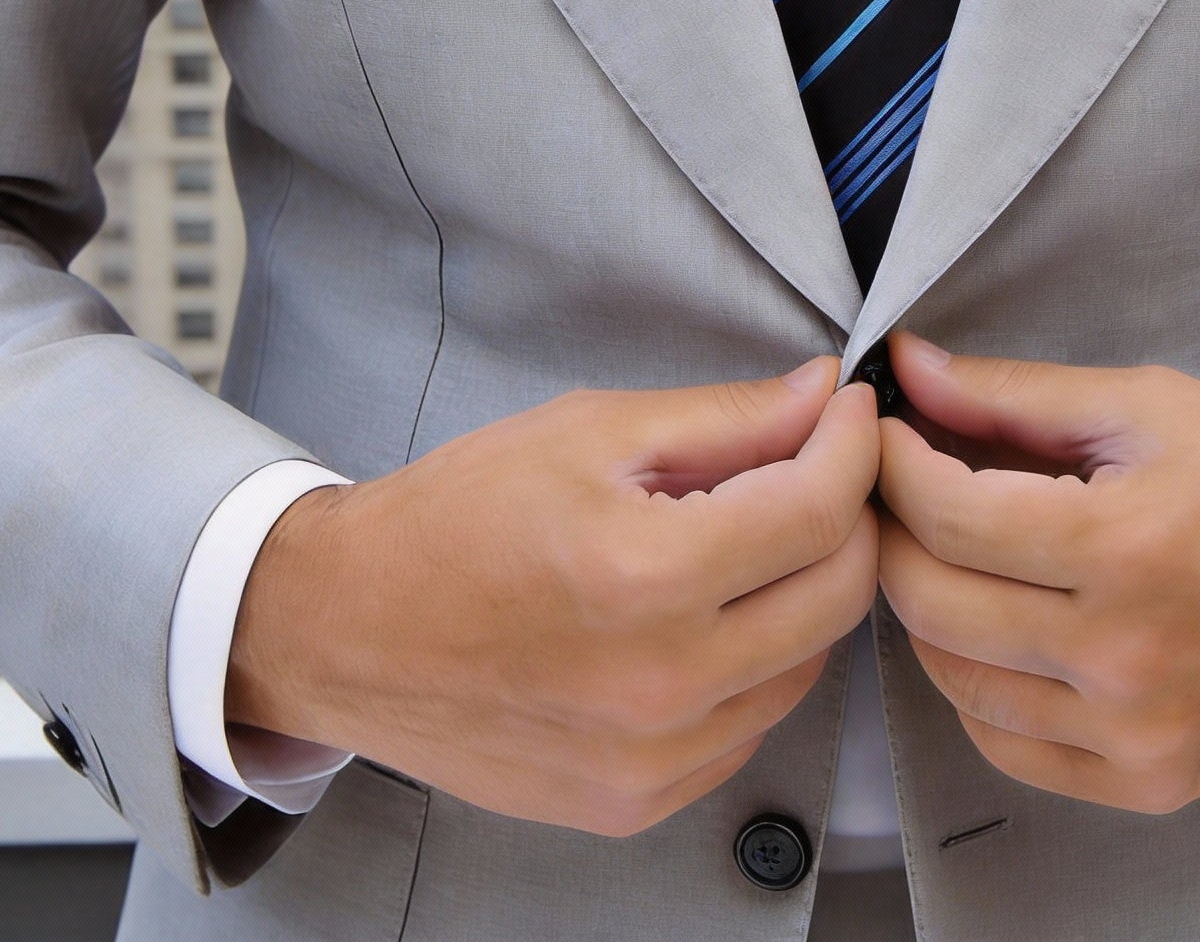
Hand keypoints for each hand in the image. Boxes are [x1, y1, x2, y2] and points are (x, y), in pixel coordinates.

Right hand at [228, 359, 878, 835]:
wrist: (347, 629)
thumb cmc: (458, 515)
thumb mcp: (590, 430)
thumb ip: (725, 418)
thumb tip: (824, 396)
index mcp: (646, 576)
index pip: (818, 510)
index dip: (853, 445)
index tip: (848, 410)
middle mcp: (660, 684)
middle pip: (837, 594)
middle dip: (847, 514)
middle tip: (816, 466)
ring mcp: (651, 760)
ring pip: (807, 665)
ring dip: (803, 591)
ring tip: (751, 537)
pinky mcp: (637, 802)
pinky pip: (751, 725)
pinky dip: (756, 663)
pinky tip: (707, 615)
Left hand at [875, 334, 1199, 813]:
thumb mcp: (1148, 405)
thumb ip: (1014, 395)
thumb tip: (910, 369)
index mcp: (1121, 546)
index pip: (944, 513)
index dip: (892, 463)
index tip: (884, 432)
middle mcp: (1121, 654)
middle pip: (931, 599)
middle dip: (892, 530)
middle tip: (897, 487)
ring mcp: (1133, 731)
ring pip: (955, 680)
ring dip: (925, 609)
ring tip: (943, 553)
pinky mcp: (1148, 780)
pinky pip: (1008, 747)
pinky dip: (976, 688)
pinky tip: (992, 633)